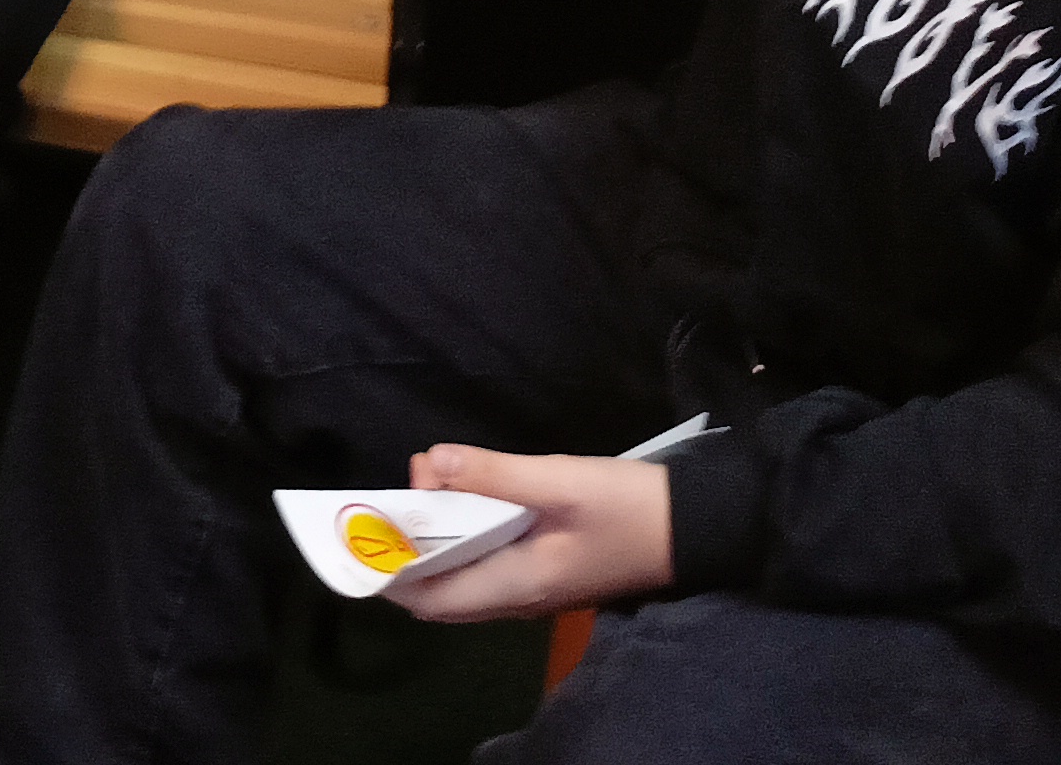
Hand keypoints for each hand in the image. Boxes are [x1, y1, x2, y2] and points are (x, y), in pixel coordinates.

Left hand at [379, 447, 674, 623]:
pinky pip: (486, 563)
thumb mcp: (560, 481)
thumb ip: (494, 474)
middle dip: (409, 543)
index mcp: (517, 585)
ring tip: (432, 477)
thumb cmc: (630, 508)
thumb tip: (431, 462)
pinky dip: (464, 533)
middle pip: (440, 591)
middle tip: (408, 483)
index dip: (387, 572)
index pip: (430, 598)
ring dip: (437, 534)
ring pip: (462, 575)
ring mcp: (534, 588)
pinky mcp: (547, 570)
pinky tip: (464, 492)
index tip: (363, 529)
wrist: (697, 528)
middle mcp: (518, 598)